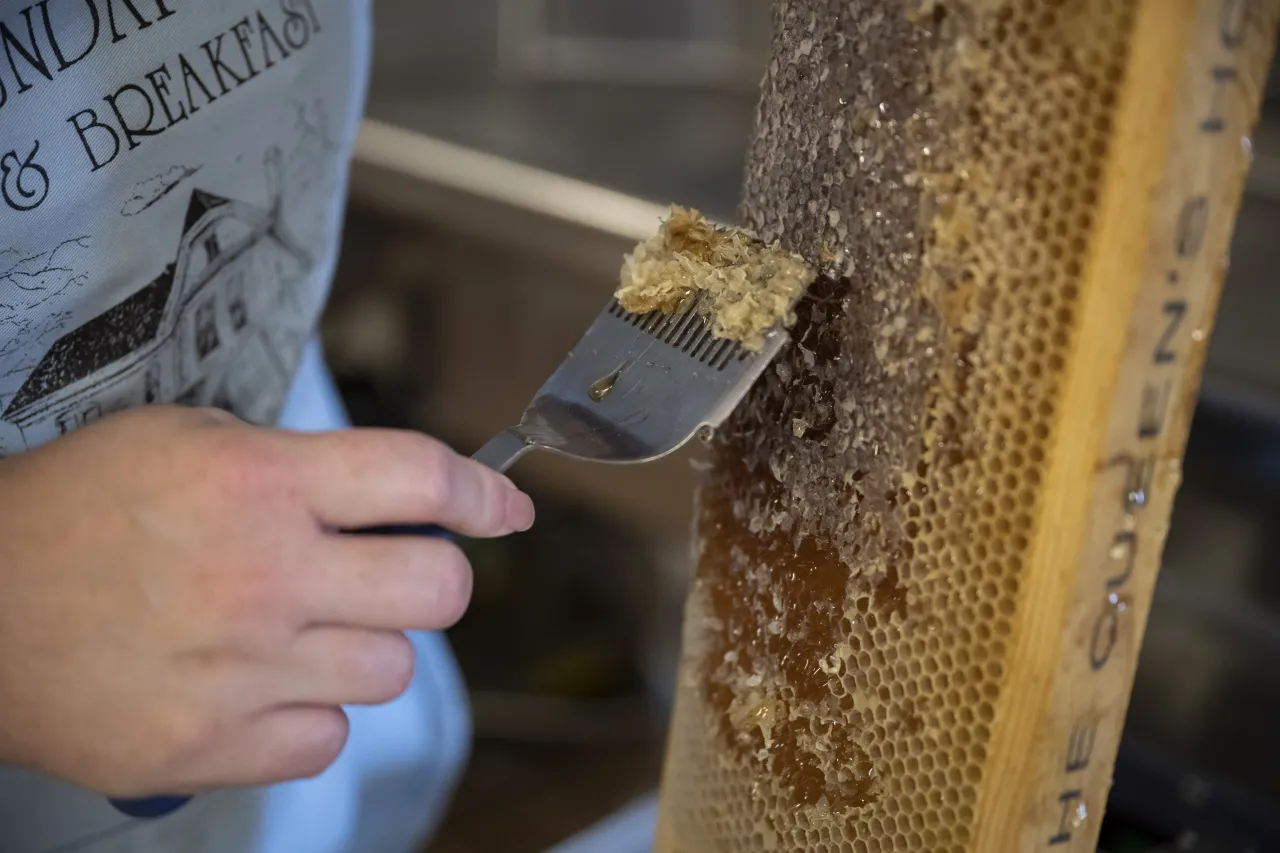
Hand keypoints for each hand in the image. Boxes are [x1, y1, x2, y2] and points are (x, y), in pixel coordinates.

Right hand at [0, 406, 532, 797]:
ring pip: (393, 672)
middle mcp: (262, 577)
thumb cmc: (83, 508)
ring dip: (366, 647)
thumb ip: (304, 463)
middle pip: (439, 589)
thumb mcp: (190, 441)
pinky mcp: (208, 748)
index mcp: (260, 484)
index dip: (482, 493)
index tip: (504, 508)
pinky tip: (263, 683)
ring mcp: (239, 672)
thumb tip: (410, 494)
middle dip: (434, 574)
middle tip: (391, 570)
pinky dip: (310, 713)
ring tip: (302, 628)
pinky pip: (328, 738)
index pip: (421, 477)